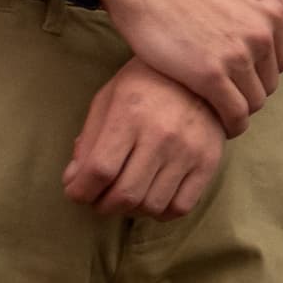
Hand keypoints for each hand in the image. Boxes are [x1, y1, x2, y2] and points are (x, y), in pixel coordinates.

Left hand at [64, 62, 227, 217]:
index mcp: (129, 116)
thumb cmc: (144, 85)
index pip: (99, 171)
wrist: (200, 71)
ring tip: (126, 195)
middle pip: (125, 195)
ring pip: (152, 205)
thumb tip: (74, 182)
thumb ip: (88, 142)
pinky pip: (181, 206)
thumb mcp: (107, 101)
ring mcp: (189, 151)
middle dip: (102, 205)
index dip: (79, 191)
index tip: (77, 191)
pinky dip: (161, 211)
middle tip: (99, 197)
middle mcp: (162, 136)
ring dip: (130, 210)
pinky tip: (153, 196)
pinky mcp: (209, 161)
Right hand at [96, 0, 282, 134]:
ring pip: (254, 101)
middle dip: (250, 90)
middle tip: (227, 95)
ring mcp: (237, 56)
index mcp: (272, 12)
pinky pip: (234, 112)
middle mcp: (262, 35)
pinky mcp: (209, 75)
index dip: (262, 72)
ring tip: (221, 111)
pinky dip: (231, 124)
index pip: (282, 60)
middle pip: (269, 82)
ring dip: (241, 110)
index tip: (243, 77)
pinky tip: (219, 125)